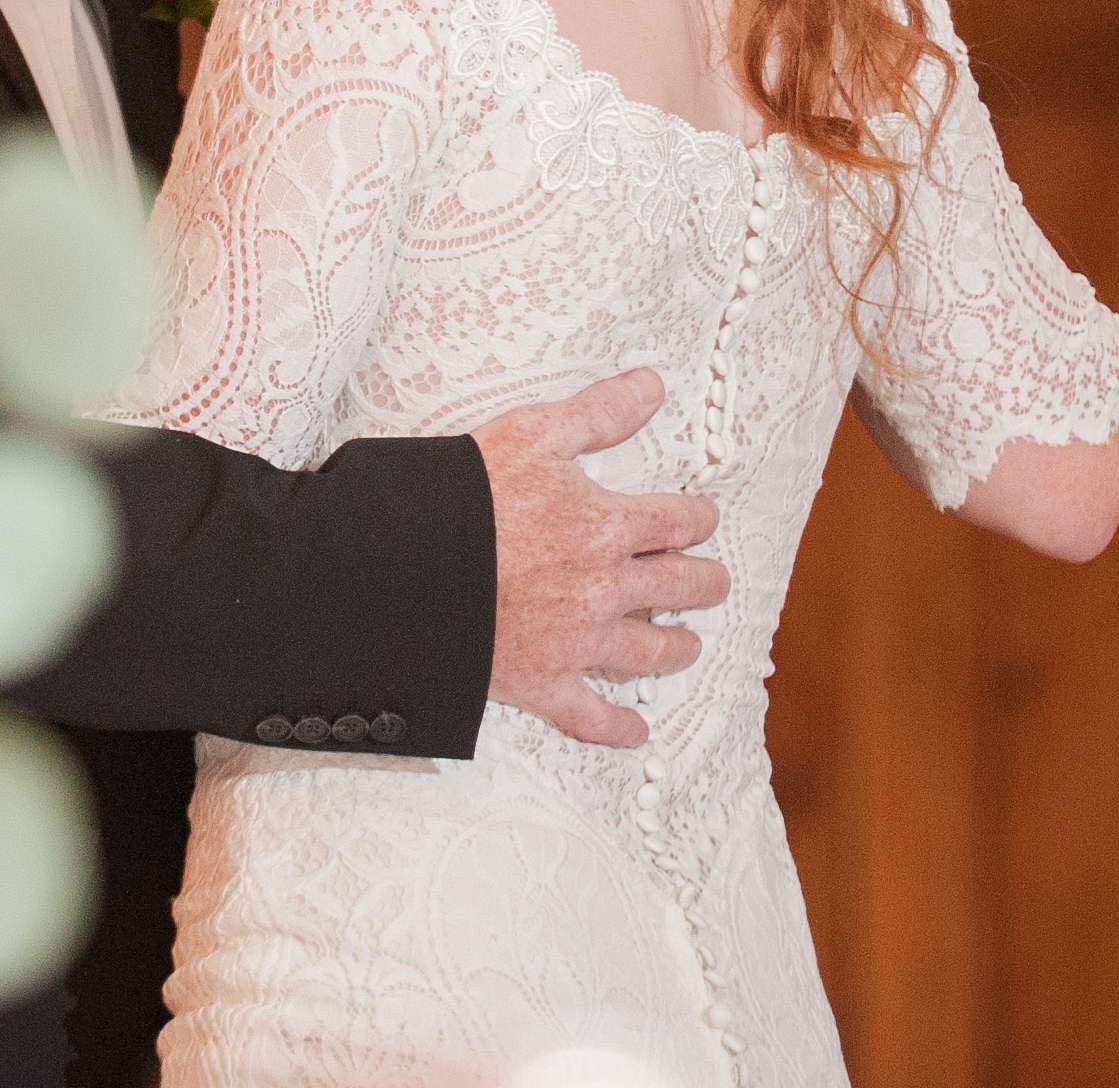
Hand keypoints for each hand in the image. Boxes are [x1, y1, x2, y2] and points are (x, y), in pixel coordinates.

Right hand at [473, 369, 724, 747]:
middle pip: (679, 587)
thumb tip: (652, 386)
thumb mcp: (533, 433)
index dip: (698, 517)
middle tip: (711, 581)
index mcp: (608, 526)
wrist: (408, 570)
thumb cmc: (467, 496)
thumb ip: (597, 412)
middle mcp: (607, 588)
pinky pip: (591, 715)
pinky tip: (636, 733)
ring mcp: (578, 641)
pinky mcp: (543, 682)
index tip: (703, 517)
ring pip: (648, 652)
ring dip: (676, 648)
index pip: (678, 521)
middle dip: (702, 582)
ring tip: (687, 645)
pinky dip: (616, 728)